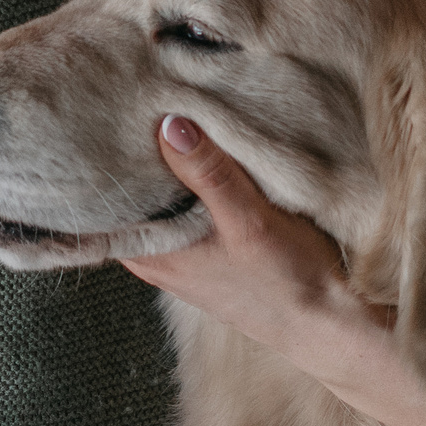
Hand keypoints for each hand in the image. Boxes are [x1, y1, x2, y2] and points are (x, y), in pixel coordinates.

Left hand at [119, 115, 399, 401]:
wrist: (325, 322)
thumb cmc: (285, 279)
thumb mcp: (248, 219)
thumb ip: (208, 173)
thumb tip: (168, 124)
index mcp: (152, 253)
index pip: (102, 204)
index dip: (100, 162)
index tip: (102, 118)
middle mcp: (157, 255)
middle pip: (129, 197)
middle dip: (132, 155)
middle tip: (133, 102)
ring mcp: (180, 254)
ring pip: (158, 201)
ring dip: (164, 167)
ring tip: (165, 115)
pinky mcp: (205, 250)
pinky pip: (182, 207)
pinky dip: (187, 181)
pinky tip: (201, 154)